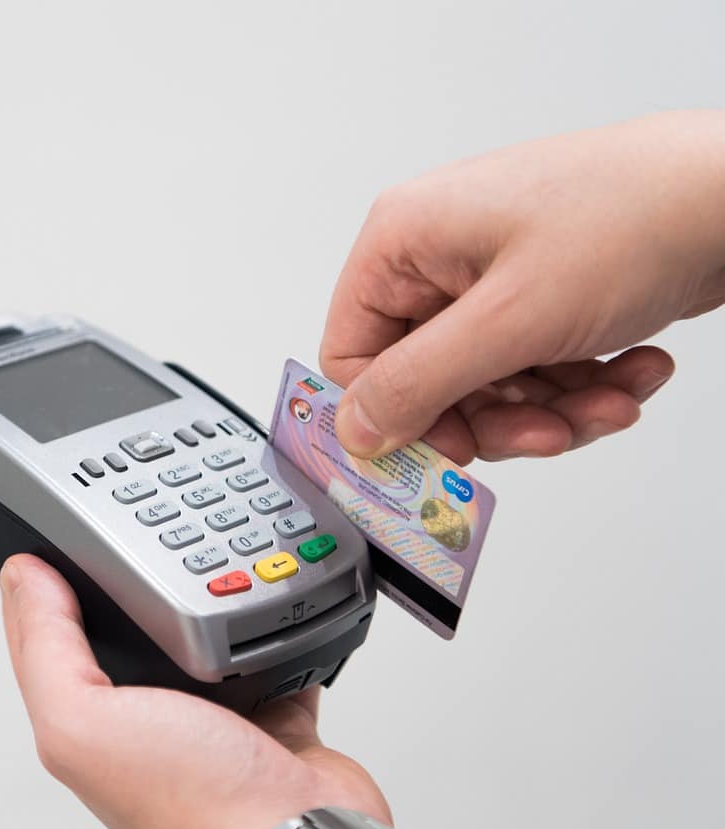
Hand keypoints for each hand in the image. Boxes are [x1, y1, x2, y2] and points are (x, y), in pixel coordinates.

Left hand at [0, 554, 389, 828]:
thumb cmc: (194, 805)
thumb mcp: (85, 721)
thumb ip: (48, 650)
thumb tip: (22, 579)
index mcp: (91, 722)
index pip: (47, 638)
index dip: (41, 584)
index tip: (50, 534)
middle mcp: (147, 720)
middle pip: (125, 628)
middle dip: (127, 582)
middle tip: (129, 531)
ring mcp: (211, 716)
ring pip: (196, 633)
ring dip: (198, 597)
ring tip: (194, 553)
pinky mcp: (270, 713)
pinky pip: (264, 651)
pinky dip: (268, 625)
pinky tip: (265, 599)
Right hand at [321, 110, 724, 462]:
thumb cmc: (635, 216)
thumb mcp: (511, 320)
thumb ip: (419, 383)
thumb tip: (354, 430)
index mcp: (404, 240)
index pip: (353, 354)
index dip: (396, 413)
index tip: (449, 451)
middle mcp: (438, 255)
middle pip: (429, 379)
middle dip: (499, 416)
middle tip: (548, 431)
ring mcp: (491, 273)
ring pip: (487, 382)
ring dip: (553, 406)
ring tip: (610, 397)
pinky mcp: (540, 291)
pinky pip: (533, 365)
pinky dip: (581, 382)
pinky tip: (630, 370)